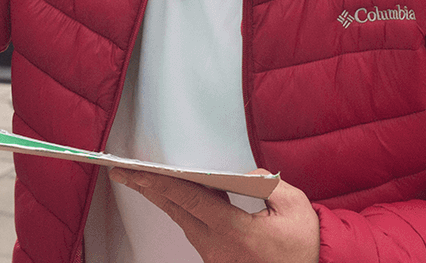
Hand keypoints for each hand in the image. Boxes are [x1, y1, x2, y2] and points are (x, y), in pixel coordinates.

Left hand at [109, 168, 318, 262]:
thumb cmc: (305, 245)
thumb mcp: (295, 206)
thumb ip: (267, 183)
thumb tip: (243, 174)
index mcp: (235, 233)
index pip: (190, 201)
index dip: (160, 183)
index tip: (135, 172)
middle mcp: (219, 247)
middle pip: (176, 210)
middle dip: (147, 188)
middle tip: (120, 172)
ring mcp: (216, 256)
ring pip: (184, 220)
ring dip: (163, 198)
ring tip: (140, 178)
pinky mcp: (219, 259)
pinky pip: (195, 229)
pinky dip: (183, 209)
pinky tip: (173, 194)